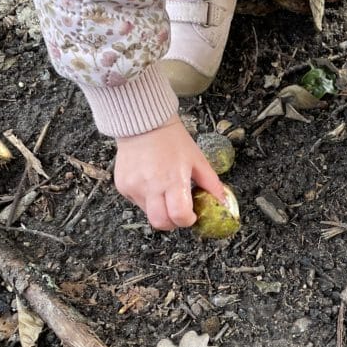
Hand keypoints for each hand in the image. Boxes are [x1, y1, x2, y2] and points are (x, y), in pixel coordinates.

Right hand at [113, 116, 225, 230]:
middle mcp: (151, 185)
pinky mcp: (122, 186)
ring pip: (148, 214)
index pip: (179, 216)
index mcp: (172, 179)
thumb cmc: (172, 140)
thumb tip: (223, 202)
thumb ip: (211, 184)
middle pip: (160, 223)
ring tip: (164, 190)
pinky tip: (151, 183)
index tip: (191, 215)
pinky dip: (146, 199)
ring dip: (159, 209)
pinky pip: (137, 202)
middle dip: (172, 222)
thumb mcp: (198, 160)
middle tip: (178, 212)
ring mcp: (134, 186)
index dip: (187, 220)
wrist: (144, 124)